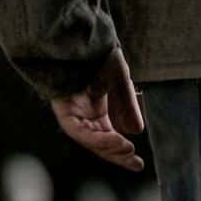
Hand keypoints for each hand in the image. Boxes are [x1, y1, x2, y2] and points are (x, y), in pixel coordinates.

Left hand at [51, 48, 145, 171]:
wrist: (77, 36)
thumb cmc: (98, 54)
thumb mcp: (120, 81)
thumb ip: (127, 105)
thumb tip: (136, 132)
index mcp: (95, 108)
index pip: (108, 134)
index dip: (122, 149)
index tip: (138, 161)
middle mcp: (82, 112)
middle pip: (98, 141)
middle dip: (117, 155)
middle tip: (136, 164)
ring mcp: (71, 111)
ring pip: (88, 138)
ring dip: (108, 148)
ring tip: (128, 151)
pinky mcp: (62, 108)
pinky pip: (77, 130)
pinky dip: (95, 138)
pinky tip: (115, 141)